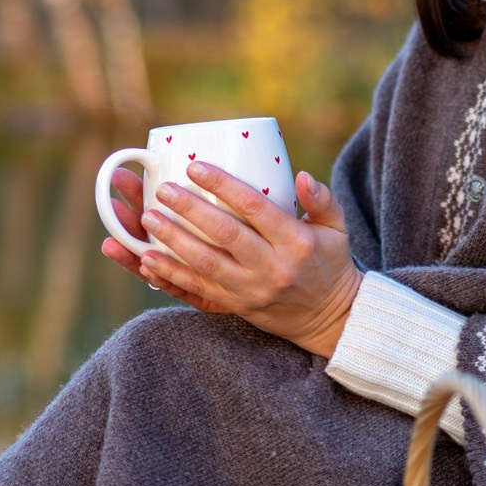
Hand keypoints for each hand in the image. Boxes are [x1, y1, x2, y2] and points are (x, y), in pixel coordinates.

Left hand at [98, 162, 360, 356]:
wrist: (331, 319)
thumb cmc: (331, 263)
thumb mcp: (337, 228)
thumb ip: (322, 199)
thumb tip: (301, 175)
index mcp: (296, 241)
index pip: (255, 208)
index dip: (223, 185)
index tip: (196, 167)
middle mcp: (272, 267)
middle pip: (224, 234)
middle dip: (189, 210)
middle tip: (162, 190)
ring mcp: (251, 290)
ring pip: (205, 263)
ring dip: (173, 240)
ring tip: (147, 218)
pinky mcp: (236, 306)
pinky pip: (198, 290)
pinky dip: (171, 275)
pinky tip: (147, 260)